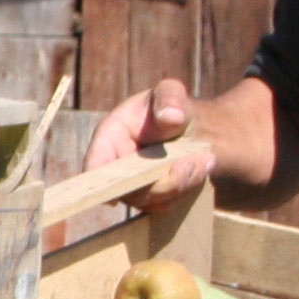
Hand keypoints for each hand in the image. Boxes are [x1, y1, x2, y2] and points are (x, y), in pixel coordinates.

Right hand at [85, 78, 217, 209]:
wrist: (190, 129)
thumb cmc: (172, 107)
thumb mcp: (171, 93)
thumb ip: (169, 99)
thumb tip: (170, 116)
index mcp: (109, 138)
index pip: (95, 165)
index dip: (101, 180)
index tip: (126, 183)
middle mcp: (114, 167)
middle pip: (127, 190)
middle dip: (163, 181)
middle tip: (190, 163)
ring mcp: (130, 186)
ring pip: (150, 200)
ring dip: (181, 184)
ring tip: (203, 159)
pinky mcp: (148, 198)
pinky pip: (164, 204)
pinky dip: (187, 189)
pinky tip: (201, 167)